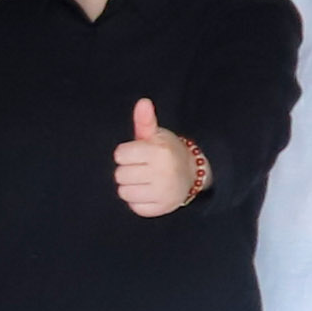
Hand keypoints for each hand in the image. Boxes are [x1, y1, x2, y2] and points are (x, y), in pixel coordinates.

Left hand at [110, 99, 201, 219]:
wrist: (192, 173)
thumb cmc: (165, 151)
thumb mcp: (156, 134)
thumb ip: (145, 120)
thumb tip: (143, 102)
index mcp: (159, 151)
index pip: (120, 155)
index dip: (125, 153)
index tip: (137, 153)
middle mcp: (163, 172)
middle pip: (119, 175)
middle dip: (127, 170)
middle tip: (141, 167)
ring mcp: (163, 192)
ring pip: (124, 193)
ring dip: (130, 187)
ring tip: (143, 180)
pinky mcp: (162, 208)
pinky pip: (134, 208)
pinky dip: (138, 201)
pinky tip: (148, 192)